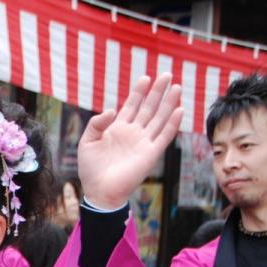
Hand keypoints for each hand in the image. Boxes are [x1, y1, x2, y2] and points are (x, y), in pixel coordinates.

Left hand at [77, 74, 183, 209]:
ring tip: (176, 87)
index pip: (131, 105)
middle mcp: (133, 133)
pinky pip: (164, 136)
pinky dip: (173, 124)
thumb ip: (96, 124)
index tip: (145, 77)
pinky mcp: (151, 154)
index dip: (138, 92)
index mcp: (117, 128)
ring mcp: (143, 142)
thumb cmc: (91, 169)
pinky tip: (179, 110)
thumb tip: (113, 109)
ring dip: (168, 103)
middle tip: (166, 74)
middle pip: (149, 108)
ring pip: (159, 118)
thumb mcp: (86, 142)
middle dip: (157, 92)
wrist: (99, 191)